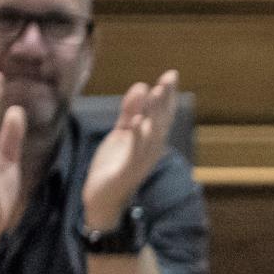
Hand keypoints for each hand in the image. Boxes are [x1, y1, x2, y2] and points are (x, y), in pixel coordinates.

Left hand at [83, 70, 179, 230]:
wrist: (102, 198)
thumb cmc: (114, 164)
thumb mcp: (122, 132)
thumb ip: (130, 111)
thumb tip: (142, 85)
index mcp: (150, 139)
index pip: (163, 113)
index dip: (167, 95)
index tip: (171, 75)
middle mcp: (151, 149)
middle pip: (161, 121)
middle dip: (165, 99)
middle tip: (168, 78)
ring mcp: (141, 160)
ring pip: (152, 134)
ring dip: (155, 113)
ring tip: (156, 92)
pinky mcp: (128, 171)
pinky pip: (136, 152)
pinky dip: (139, 137)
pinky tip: (138, 122)